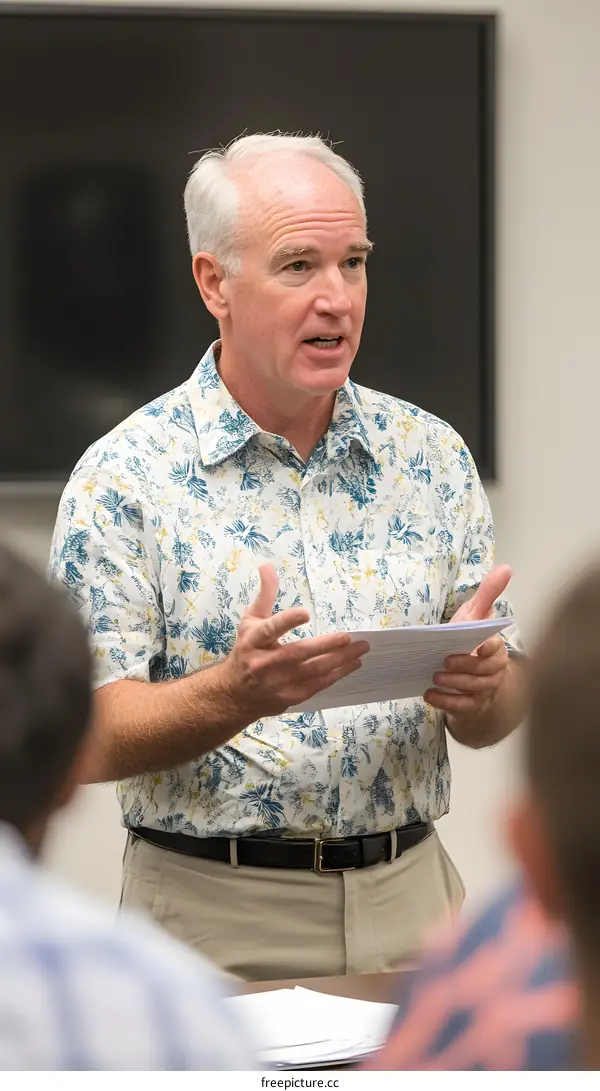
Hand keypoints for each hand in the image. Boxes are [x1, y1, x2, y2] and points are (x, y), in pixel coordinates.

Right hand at [218, 564, 368, 720]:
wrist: (234, 694)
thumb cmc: (247, 651)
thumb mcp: (250, 621)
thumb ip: (265, 594)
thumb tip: (268, 566)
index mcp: (254, 640)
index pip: (270, 629)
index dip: (287, 621)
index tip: (305, 613)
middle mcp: (264, 663)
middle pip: (298, 653)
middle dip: (326, 645)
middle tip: (348, 637)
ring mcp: (278, 683)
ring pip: (313, 671)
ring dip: (340, 660)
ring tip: (360, 649)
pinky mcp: (290, 697)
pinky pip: (317, 685)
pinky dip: (336, 675)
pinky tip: (351, 664)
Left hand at [423, 565, 511, 721]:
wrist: (470, 673)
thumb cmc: (471, 641)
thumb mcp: (475, 616)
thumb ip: (488, 594)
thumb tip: (505, 568)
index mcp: (495, 649)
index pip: (496, 649)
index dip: (489, 648)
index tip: (478, 646)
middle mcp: (493, 672)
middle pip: (482, 673)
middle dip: (463, 668)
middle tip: (442, 664)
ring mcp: (484, 691)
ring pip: (473, 691)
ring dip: (453, 686)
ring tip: (434, 678)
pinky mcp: (472, 706)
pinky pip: (461, 708)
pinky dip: (445, 702)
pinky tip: (429, 694)